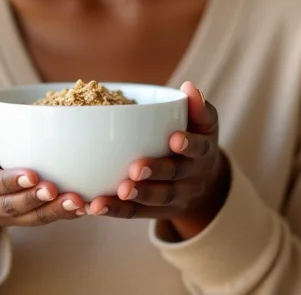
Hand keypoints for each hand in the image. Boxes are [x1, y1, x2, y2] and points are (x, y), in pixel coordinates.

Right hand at [0, 105, 84, 276]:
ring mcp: (0, 215)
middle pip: (8, 207)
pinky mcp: (19, 218)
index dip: (8, 182)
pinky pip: (40, 219)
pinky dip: (62, 215)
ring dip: (52, 212)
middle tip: (54, 189)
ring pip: (27, 219)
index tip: (31, 174)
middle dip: (32, 200)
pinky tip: (82, 208)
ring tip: (76, 202)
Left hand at [87, 82, 229, 238]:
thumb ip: (197, 107)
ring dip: (137, 196)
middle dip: (156, 172)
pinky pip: (138, 213)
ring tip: (118, 191)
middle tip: (135, 169)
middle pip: (176, 176)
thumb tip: (189, 87)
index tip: (175, 138)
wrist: (204, 182)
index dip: (190, 145)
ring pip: (157, 198)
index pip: (200, 148)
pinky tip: (97, 206)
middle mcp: (192, 177)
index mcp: (203, 152)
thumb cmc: (196, 139)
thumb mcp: (203, 123)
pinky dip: (117, 211)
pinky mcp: (157, 211)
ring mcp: (177, 197)